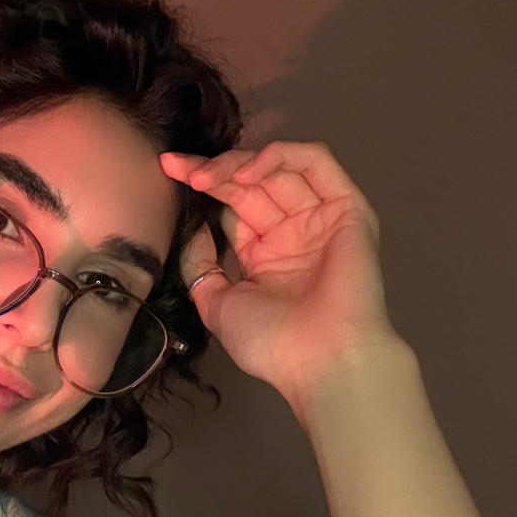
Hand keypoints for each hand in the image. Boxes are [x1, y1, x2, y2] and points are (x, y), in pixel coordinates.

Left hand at [160, 140, 400, 413]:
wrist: (320, 360)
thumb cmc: (271, 343)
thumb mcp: (216, 304)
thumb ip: (202, 266)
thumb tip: (194, 230)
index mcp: (266, 255)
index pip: (233, 205)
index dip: (204, 186)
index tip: (168, 171)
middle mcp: (293, 232)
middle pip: (251, 183)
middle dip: (212, 171)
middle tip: (178, 169)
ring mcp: (321, 218)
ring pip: (279, 168)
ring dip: (238, 164)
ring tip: (205, 176)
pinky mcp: (347, 207)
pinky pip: (316, 161)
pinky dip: (280, 156)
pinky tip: (246, 173)